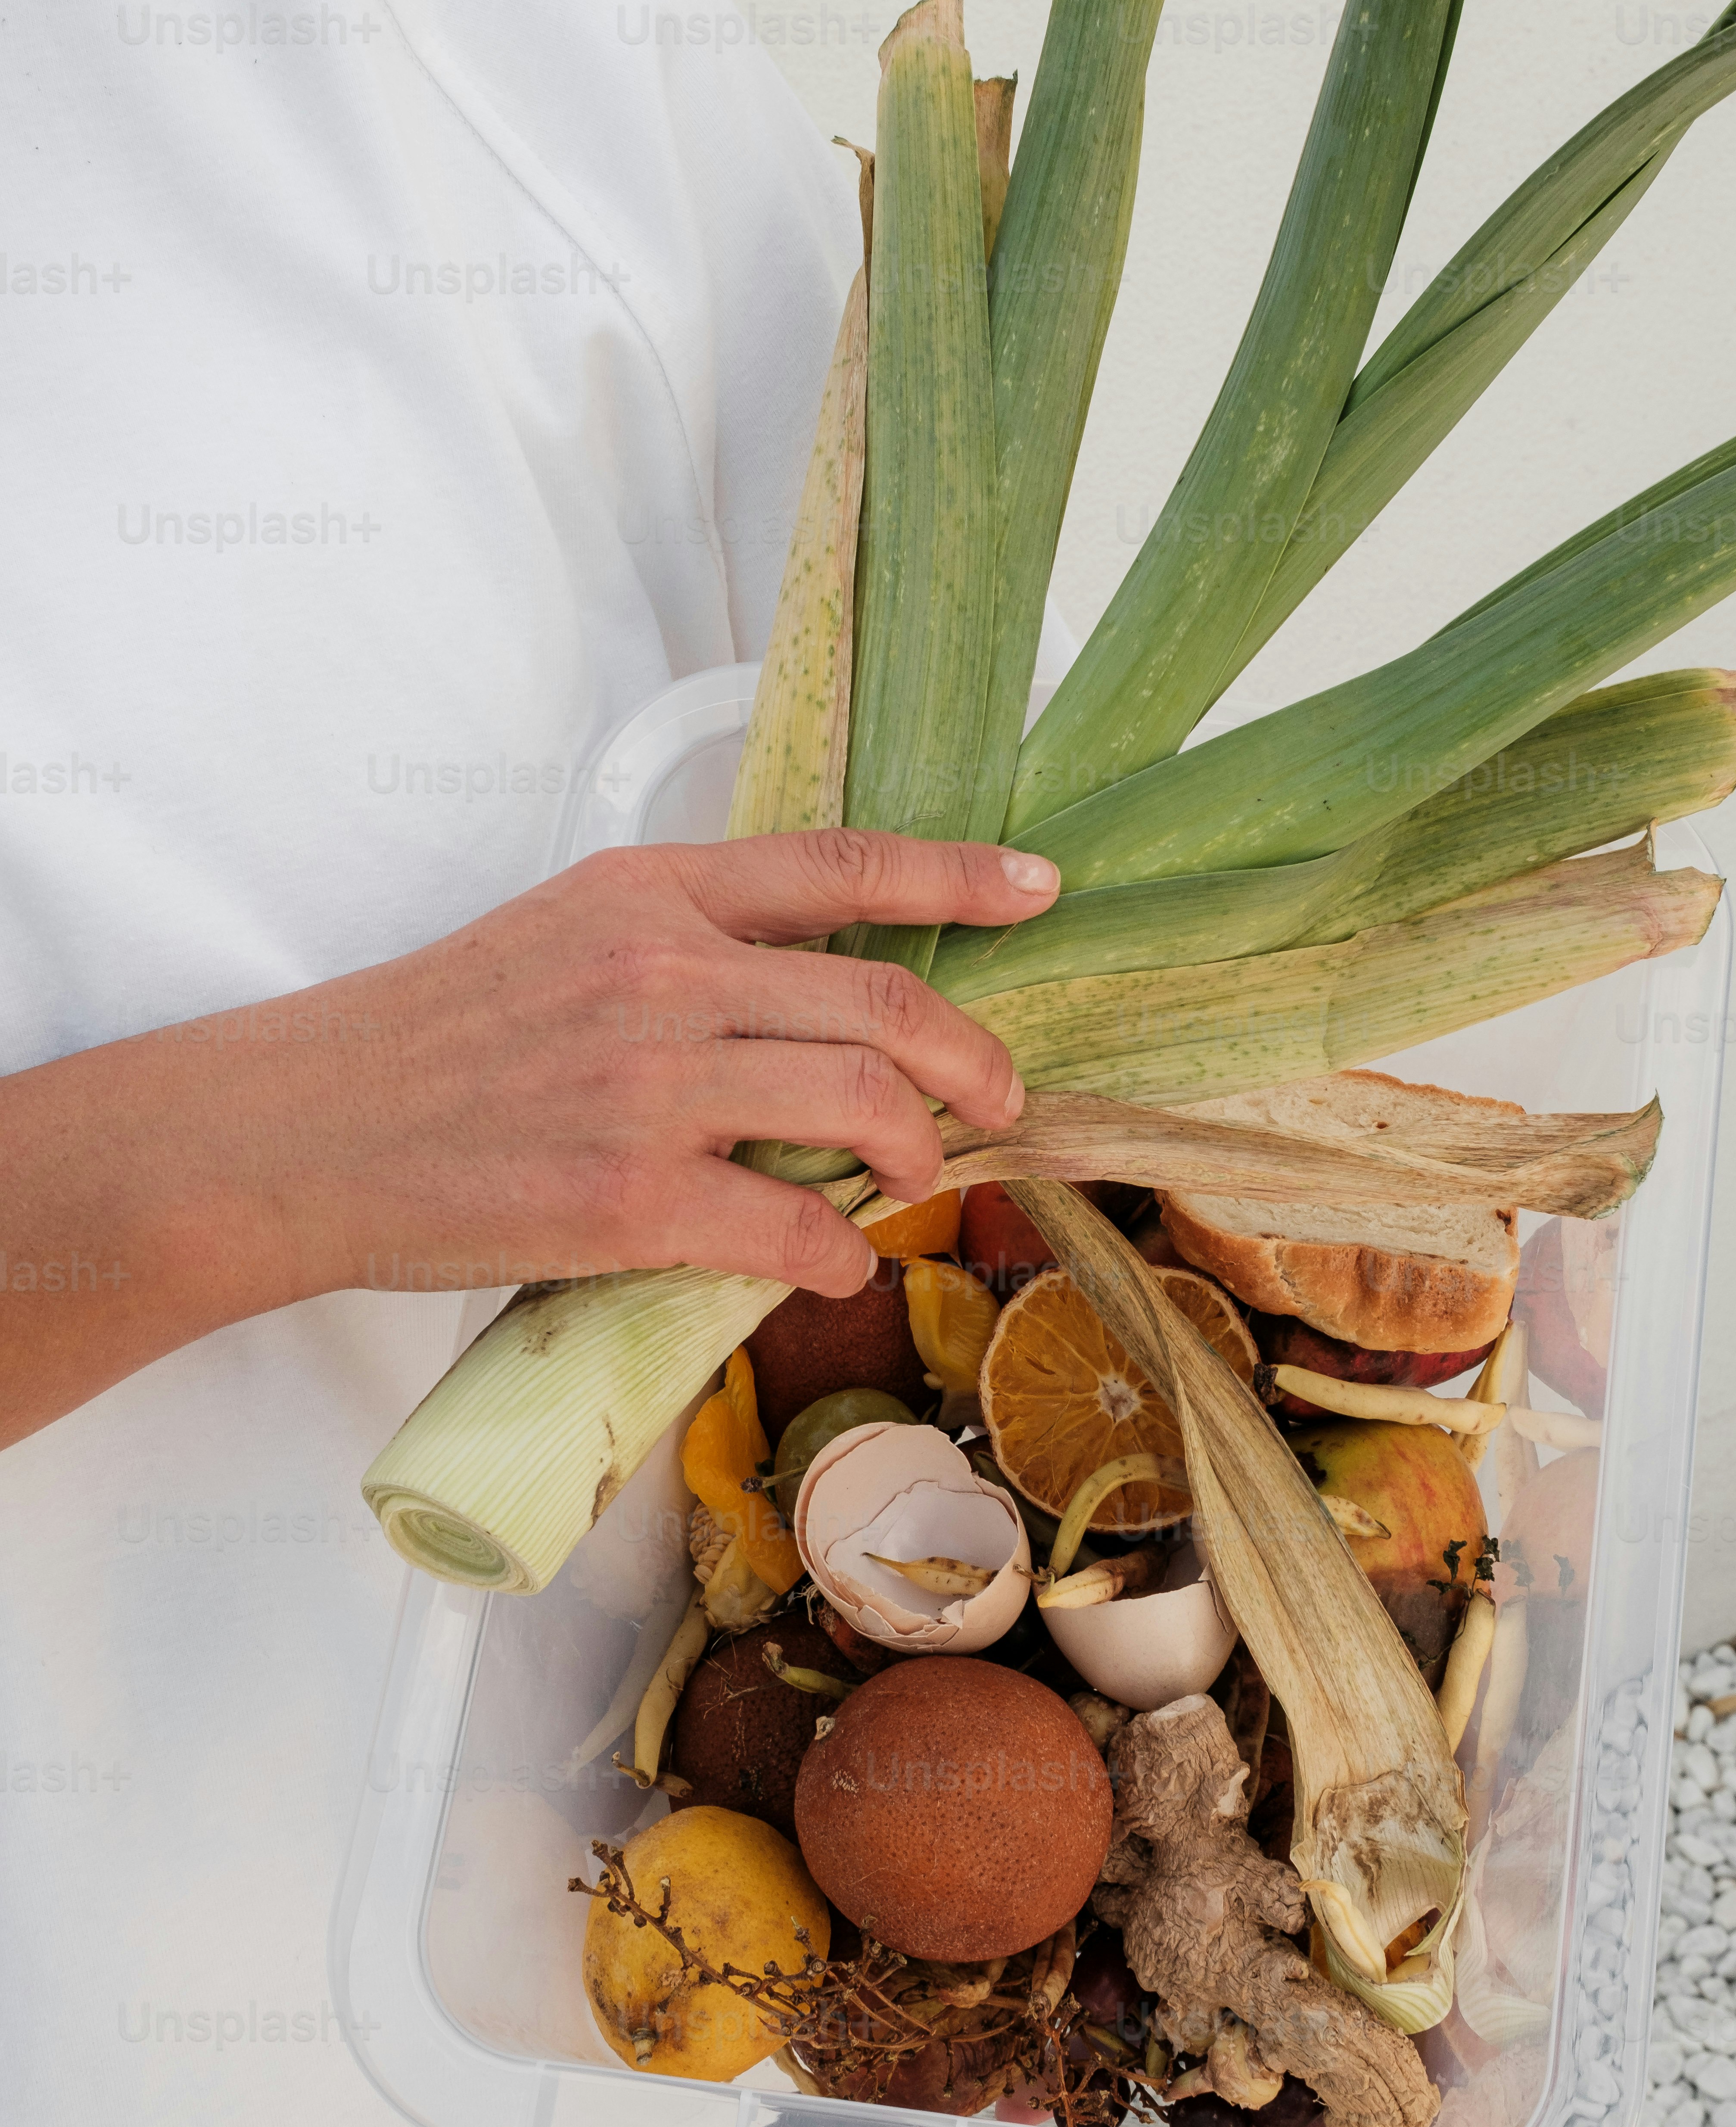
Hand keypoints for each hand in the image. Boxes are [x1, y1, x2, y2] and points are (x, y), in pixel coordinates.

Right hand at [0, 828, 1059, 1445]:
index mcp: (649, 895)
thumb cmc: (435, 1041)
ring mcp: (651, 1089)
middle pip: (885, 1006)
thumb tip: (806, 1010)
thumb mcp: (561, 938)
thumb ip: (682, 950)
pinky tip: (833, 1261)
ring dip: (917, 1154)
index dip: (957, 876)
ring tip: (913, 1179)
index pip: (838, 865)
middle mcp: (663, 975)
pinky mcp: (630, 1200)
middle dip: (972, 1061)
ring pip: (862, 1108)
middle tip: (998, 1101)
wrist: (307, 1128)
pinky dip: (837, 1252)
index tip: (1037, 890)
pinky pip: (792, 1227)